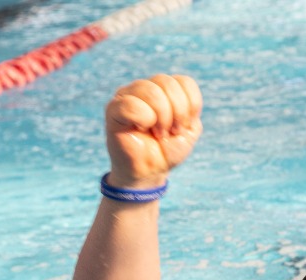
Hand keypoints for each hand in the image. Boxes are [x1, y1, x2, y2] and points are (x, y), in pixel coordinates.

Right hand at [104, 74, 202, 188]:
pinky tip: (142, 130)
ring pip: (150, 90)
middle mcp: (144, 87)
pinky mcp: (113, 109)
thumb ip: (190, 107)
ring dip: (162, 117)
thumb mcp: (189, 130)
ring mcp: (127, 96)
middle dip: (177, 112)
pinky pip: (130, 103)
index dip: (191, 105)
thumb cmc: (167, 150)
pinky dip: (144, 118)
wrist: (149, 171)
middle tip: (171, 132)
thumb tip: (180, 97)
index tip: (185, 126)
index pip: (184, 82)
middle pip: (167, 83)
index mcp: (164, 89)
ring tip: (159, 133)